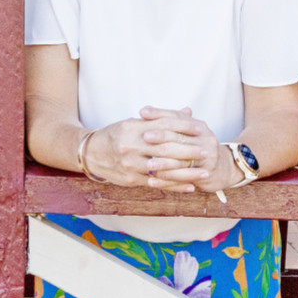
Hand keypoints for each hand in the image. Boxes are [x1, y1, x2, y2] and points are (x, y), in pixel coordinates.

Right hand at [80, 108, 221, 193]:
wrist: (90, 153)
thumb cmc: (116, 135)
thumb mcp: (135, 122)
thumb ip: (162, 118)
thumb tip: (188, 111)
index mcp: (133, 127)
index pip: (164, 126)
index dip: (184, 128)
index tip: (201, 130)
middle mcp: (131, 145)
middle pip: (166, 148)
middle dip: (188, 152)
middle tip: (207, 152)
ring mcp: (130, 164)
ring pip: (163, 169)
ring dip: (185, 173)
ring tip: (203, 173)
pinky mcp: (130, 179)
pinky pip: (156, 184)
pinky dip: (174, 186)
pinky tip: (189, 186)